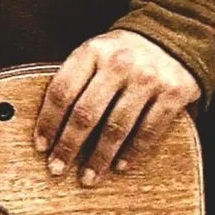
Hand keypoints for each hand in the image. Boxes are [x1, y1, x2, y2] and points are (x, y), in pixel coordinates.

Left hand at [33, 29, 200, 186]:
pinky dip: (132, 152)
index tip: (41, 145)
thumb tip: (49, 124)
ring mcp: (147, 79)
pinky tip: (120, 166)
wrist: (170, 37)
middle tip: (57, 167)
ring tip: (88, 176)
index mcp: (93, 51)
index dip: (48, 121)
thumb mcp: (95, 53)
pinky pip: (148, 131)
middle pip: (86, 113)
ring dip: (99, 157)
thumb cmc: (121, 53)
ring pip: (117, 127)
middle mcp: (119, 63)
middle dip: (69, 145)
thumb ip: (76, 79)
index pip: (62, 90)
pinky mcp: (173, 94)